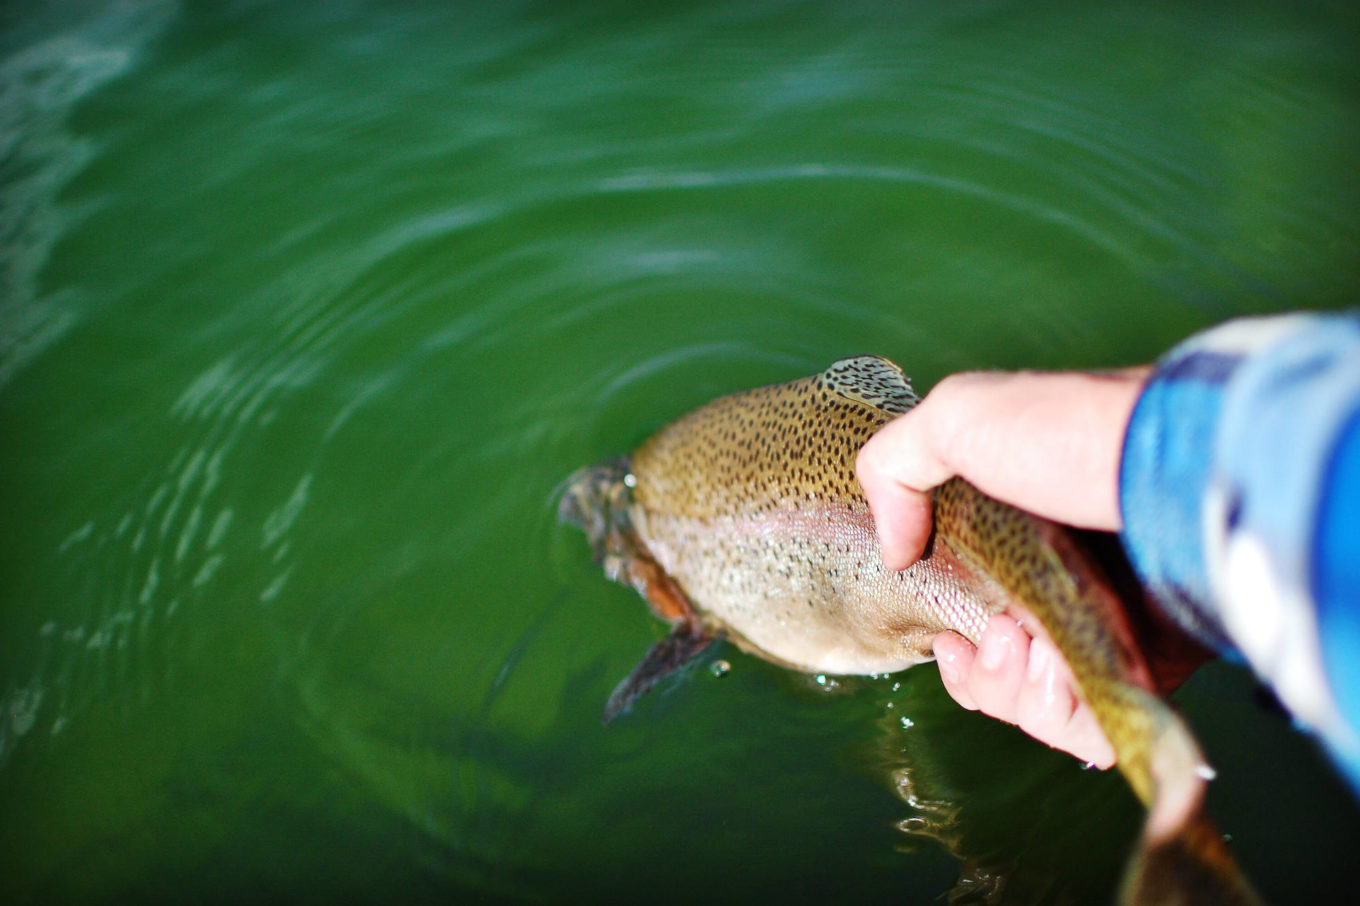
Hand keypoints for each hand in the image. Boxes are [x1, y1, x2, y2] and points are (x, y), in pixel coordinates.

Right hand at [855, 369, 1148, 764]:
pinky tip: (1059, 667)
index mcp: (1021, 544)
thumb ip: (895, 467)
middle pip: (1002, 679)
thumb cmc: (1076, 433)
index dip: (954, 650)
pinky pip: (1092, 729)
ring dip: (1013, 691)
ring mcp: (1108, 634)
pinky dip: (1063, 714)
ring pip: (1039, 711)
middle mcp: (1064, 594)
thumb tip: (893, 549)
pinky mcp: (1148, 668)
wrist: (1183, 464)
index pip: (975, 623)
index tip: (948, 638)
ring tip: (1029, 643)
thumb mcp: (959, 414)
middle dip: (982, 676)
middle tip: (1001, 631)